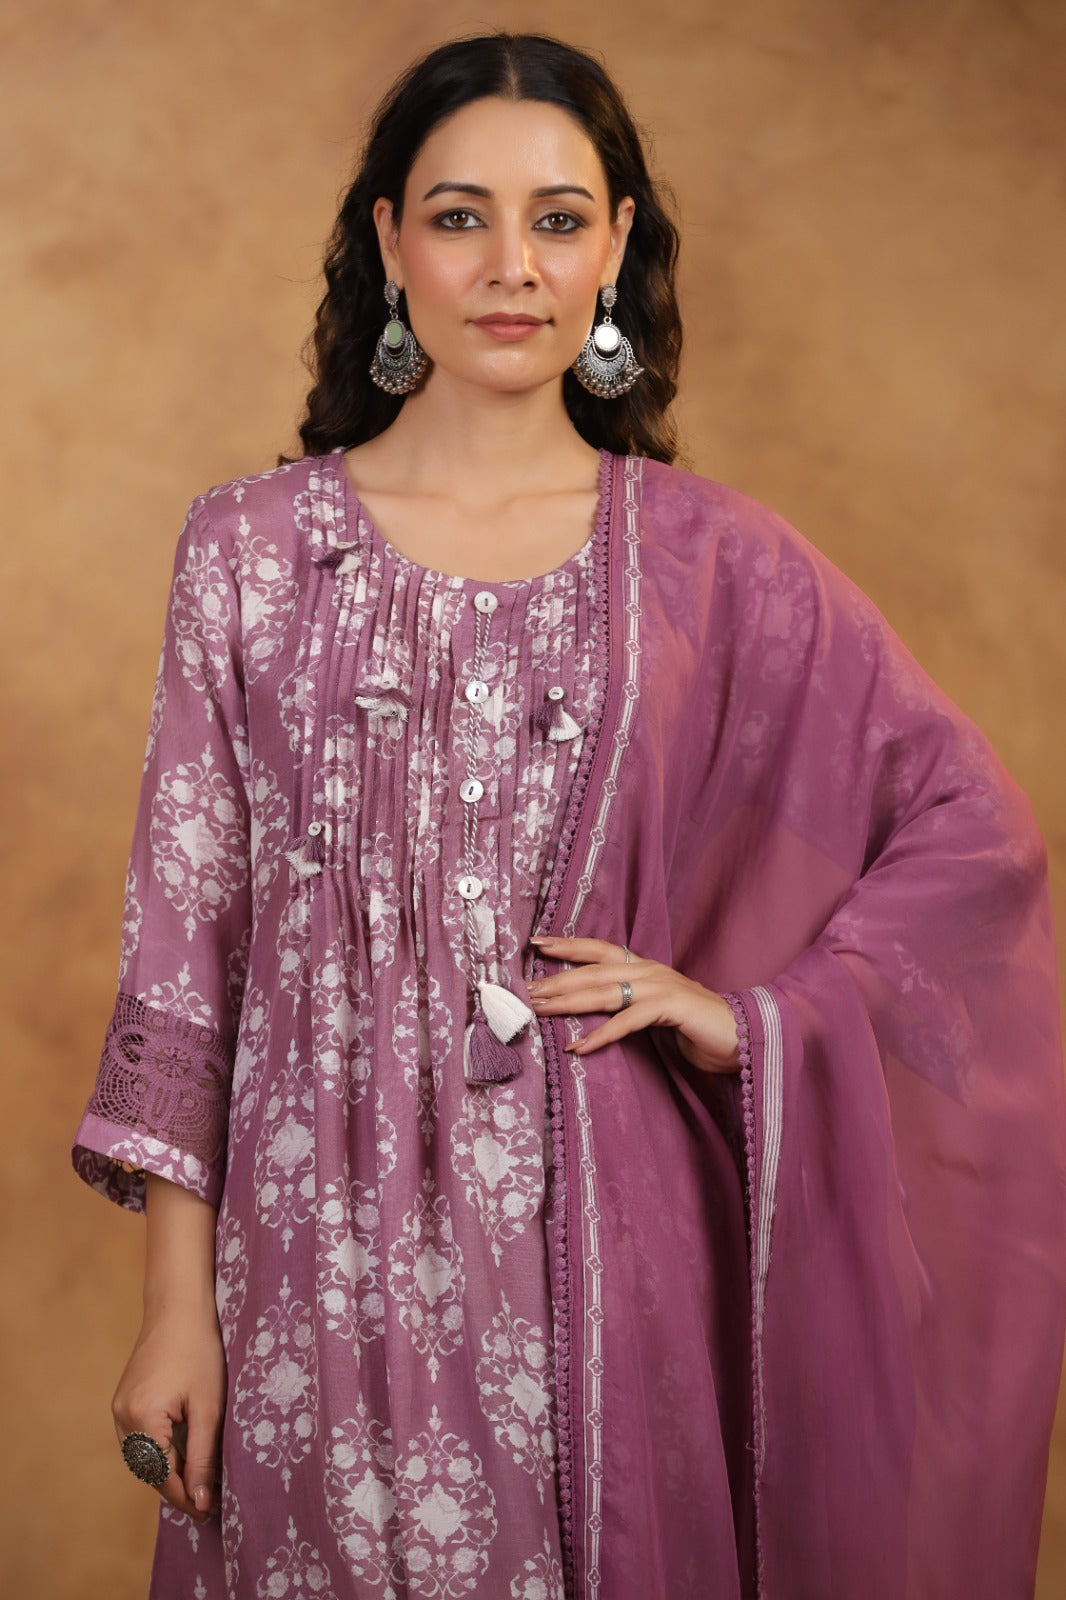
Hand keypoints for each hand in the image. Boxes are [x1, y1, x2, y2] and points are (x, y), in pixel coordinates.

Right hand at [112, 1300, 226, 1522]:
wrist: (179, 1307)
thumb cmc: (200, 1351)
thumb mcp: (209, 1407)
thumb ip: (203, 1456)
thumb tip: (200, 1501)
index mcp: (142, 1417)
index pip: (163, 1476)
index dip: (187, 1497)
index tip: (211, 1511)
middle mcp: (122, 1417)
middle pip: (149, 1470)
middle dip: (178, 1488)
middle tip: (209, 1502)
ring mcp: (119, 1408)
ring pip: (142, 1458)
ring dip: (168, 1472)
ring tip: (200, 1483)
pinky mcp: (123, 1401)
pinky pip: (139, 1440)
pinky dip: (159, 1453)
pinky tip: (182, 1456)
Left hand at [527, 936, 739, 1073]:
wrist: (744, 1036)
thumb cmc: (698, 1029)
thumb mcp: (656, 1012)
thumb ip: (628, 1006)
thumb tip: (590, 1012)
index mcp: (644, 967)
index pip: (599, 949)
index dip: (568, 945)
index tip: (536, 943)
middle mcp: (649, 970)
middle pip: (592, 971)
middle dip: (555, 980)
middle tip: (524, 990)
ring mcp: (661, 986)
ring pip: (604, 991)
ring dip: (568, 1002)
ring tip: (539, 1010)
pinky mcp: (672, 1008)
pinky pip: (628, 1020)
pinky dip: (601, 1035)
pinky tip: (579, 1047)